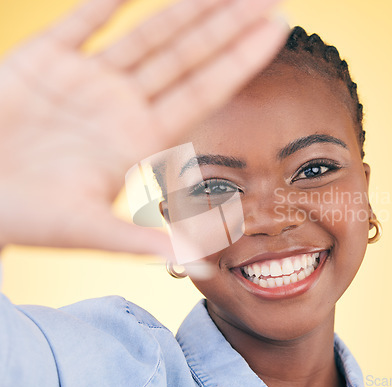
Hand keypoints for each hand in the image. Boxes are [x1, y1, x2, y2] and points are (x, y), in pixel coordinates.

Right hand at [0, 0, 287, 254]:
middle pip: (188, 57)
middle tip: (269, 0)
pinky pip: (83, 19)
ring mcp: (87, 80)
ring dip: (188, 7)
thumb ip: (144, 244)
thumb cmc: (25, 218)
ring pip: (148, 34)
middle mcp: (122, 105)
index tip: (278, 31)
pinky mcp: (45, 61)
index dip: (241, 61)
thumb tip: (200, 267)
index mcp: (139, 139)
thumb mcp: (89, 230)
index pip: (205, 91)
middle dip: (228, 27)